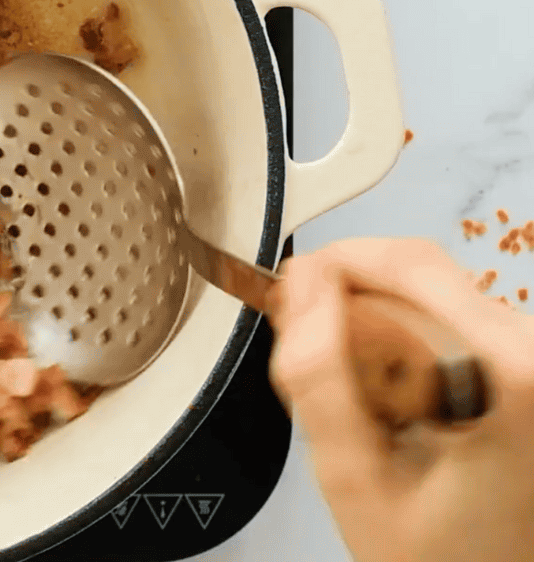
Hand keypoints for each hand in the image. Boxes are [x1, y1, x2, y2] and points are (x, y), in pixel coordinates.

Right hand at [269, 237, 533, 561]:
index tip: (285, 301)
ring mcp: (530, 353)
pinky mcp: (521, 360)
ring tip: (355, 403)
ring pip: (423, 293)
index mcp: (504, 369)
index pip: (405, 262)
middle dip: (347, 309)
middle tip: (310, 368)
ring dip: (370, 332)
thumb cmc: (437, 555)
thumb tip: (299, 283)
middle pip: (415, 275)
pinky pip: (444, 318)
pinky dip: (399, 346)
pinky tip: (389, 403)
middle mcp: (530, 348)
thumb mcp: (353, 478)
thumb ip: (319, 376)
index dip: (332, 267)